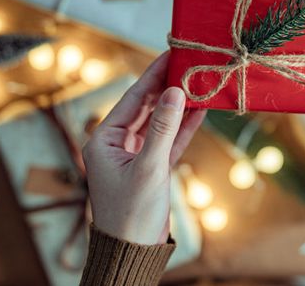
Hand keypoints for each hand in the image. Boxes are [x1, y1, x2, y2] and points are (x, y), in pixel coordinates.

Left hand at [82, 53, 204, 243]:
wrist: (133, 252)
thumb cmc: (132, 213)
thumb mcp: (149, 167)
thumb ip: (162, 128)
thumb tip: (174, 91)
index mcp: (104, 139)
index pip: (132, 99)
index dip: (153, 75)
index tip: (170, 53)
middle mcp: (117, 143)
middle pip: (146, 106)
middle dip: (167, 86)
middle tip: (189, 63)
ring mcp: (135, 155)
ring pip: (160, 122)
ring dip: (179, 105)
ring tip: (199, 81)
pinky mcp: (152, 167)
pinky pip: (169, 140)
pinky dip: (184, 127)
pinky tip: (200, 110)